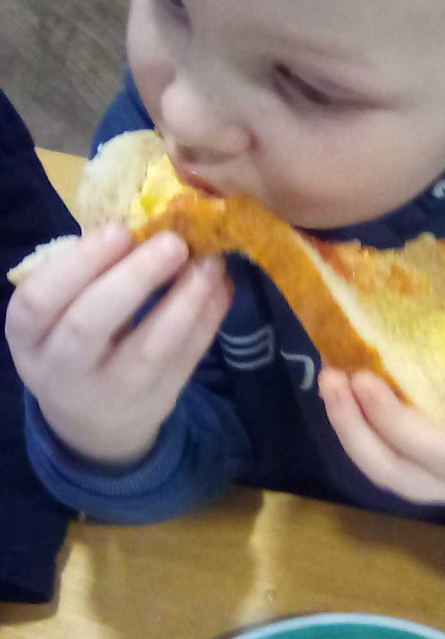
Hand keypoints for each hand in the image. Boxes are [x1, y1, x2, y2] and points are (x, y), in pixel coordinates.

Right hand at [6, 224, 231, 465]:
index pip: (38, 301)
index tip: (119, 229)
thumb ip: (88, 274)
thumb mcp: (60, 314)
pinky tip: (220, 283)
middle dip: (134, 277)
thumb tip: (145, 217)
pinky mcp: (160, 396)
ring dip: (185, 299)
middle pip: (91, 324)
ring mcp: (114, 388)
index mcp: (29, 336)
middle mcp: (63, 367)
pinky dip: (209, 317)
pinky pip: (188, 356)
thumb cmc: (74, 342)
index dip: (78, 264)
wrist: (94, 420)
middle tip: (173, 241)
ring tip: (209, 260)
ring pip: (150, 347)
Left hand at [318, 278, 444, 529]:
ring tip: (329, 376)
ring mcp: (432, 486)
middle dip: (355, 427)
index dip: (396, 419)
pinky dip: (356, 424)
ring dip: (347, 425)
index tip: (365, 377)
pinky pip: (380, 455)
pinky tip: (342, 385)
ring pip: (378, 468)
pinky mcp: (417, 472)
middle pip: (391, 471)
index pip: (436, 451)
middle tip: (332, 375)